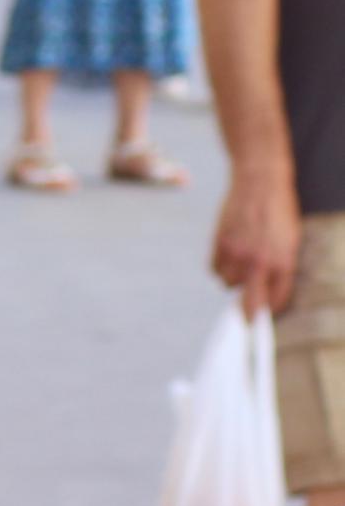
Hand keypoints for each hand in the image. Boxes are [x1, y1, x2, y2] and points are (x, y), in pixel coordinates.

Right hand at [216, 158, 303, 318]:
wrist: (260, 182)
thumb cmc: (279, 210)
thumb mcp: (290, 240)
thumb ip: (281, 266)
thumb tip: (269, 290)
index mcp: (283, 261)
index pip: (276, 300)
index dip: (271, 310)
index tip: (265, 315)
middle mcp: (259, 261)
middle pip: (249, 304)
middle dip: (247, 316)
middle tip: (245, 323)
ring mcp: (237, 253)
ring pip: (228, 283)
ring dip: (233, 280)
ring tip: (241, 265)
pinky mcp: (219, 244)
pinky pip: (215, 269)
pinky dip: (221, 267)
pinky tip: (230, 255)